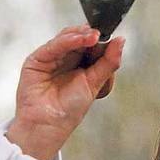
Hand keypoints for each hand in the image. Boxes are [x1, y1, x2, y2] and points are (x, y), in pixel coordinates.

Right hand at [6, 24, 124, 159]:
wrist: (48, 125)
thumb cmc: (69, 109)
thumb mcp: (95, 83)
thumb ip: (108, 62)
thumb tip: (121, 42)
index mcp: (81, 65)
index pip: (93, 45)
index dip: (102, 40)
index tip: (112, 36)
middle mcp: (66, 59)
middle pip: (80, 38)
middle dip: (92, 36)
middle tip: (103, 34)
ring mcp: (52, 57)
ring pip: (67, 38)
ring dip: (82, 35)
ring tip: (94, 36)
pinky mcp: (38, 59)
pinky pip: (54, 46)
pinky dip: (68, 40)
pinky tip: (80, 39)